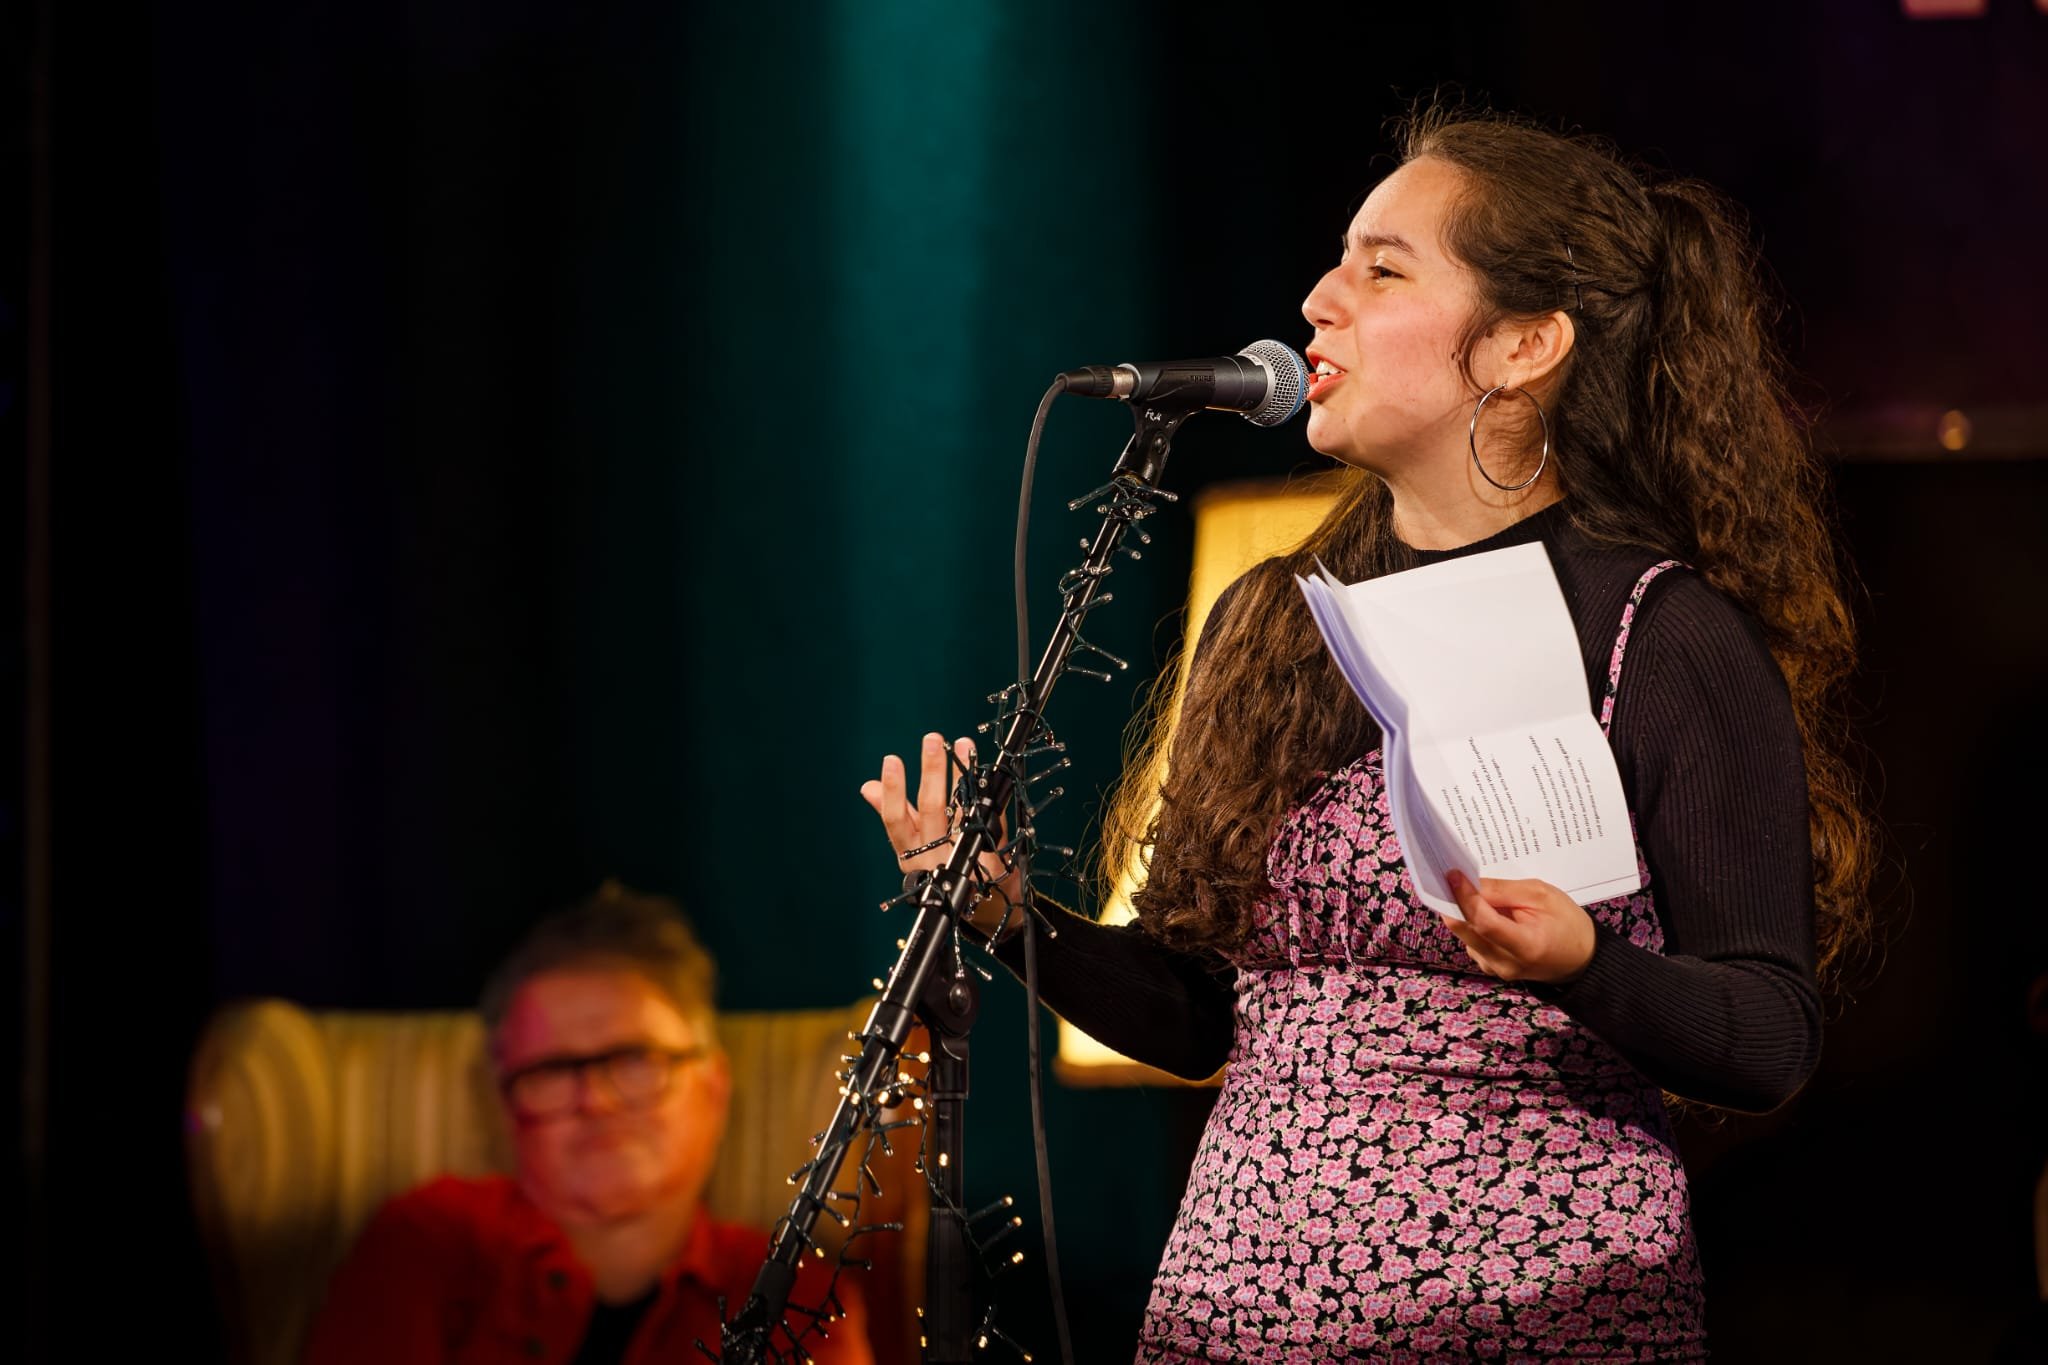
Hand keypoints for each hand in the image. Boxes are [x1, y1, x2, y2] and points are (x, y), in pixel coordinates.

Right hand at [860, 732, 1022, 929]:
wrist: (981, 907)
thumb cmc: (943, 867)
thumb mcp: (913, 844)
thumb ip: (895, 814)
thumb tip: (868, 786)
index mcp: (909, 852)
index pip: (896, 819)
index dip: (892, 791)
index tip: (891, 760)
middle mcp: (932, 857)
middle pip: (931, 810)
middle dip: (931, 772)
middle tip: (933, 739)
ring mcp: (961, 858)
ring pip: (961, 812)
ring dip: (961, 776)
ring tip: (963, 745)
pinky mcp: (987, 860)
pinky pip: (986, 822)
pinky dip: (985, 798)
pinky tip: (987, 776)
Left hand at [1443, 870, 1596, 984]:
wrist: (1581, 958)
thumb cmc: (1567, 923)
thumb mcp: (1542, 896)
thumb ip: (1503, 891)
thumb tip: (1469, 884)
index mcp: (1526, 946)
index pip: (1484, 922)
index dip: (1465, 898)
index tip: (1453, 875)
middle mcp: (1505, 964)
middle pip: (1467, 930)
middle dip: (1456, 903)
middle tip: (1452, 879)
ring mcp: (1496, 969)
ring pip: (1466, 936)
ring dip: (1466, 914)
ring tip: (1481, 897)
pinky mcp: (1491, 968)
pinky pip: (1472, 942)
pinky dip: (1474, 925)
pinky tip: (1488, 913)